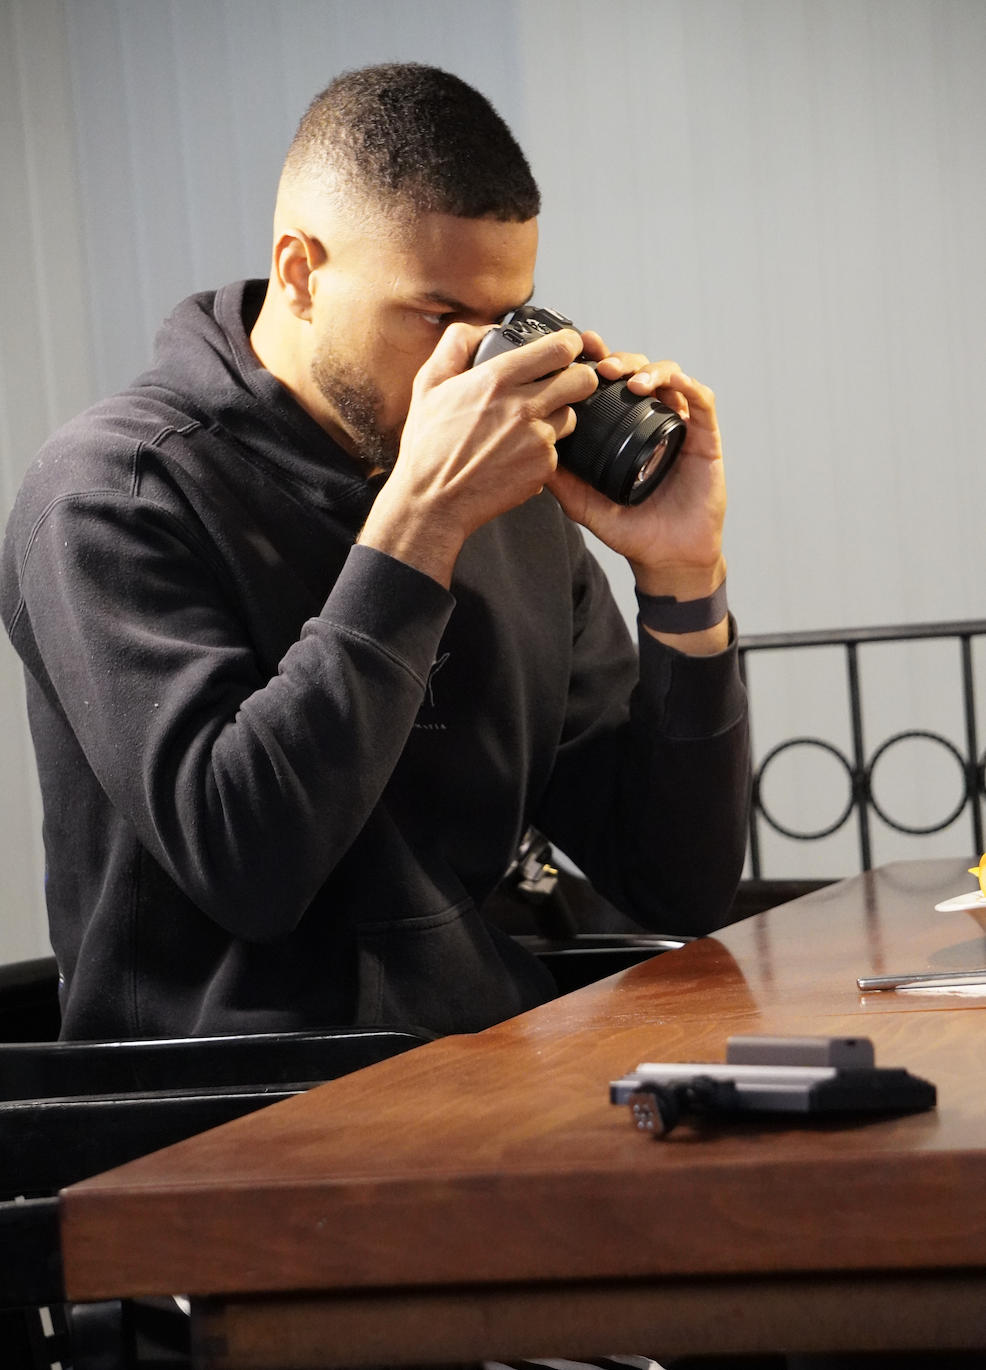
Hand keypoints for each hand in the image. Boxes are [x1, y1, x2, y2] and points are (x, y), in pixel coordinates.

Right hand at [359, 323, 596, 586]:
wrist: (432, 500)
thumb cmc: (428, 446)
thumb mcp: (428, 384)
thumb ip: (456, 345)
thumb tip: (486, 329)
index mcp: (496, 379)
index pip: (559, 348)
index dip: (570, 344)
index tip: (568, 347)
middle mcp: (522, 406)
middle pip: (582, 380)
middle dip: (578, 378)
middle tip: (566, 383)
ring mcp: (537, 439)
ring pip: (571, 416)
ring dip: (557, 417)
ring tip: (526, 426)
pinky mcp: (543, 467)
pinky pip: (557, 450)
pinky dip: (542, 451)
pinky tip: (517, 455)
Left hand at [547, 333, 727, 653]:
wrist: (667, 558)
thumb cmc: (631, 531)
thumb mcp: (584, 504)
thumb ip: (560, 479)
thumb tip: (529, 450)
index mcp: (623, 430)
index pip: (610, 385)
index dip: (596, 363)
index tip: (578, 352)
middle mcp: (651, 422)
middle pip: (638, 370)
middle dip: (619, 359)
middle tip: (601, 364)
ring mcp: (679, 426)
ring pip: (669, 376)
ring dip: (648, 369)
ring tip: (629, 381)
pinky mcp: (705, 438)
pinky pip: (701, 399)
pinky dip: (684, 385)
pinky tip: (666, 387)